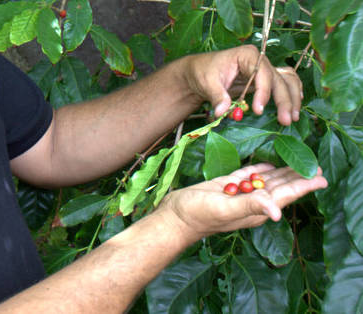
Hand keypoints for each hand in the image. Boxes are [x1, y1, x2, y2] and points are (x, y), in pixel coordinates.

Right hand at [160, 163, 326, 240]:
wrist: (174, 216)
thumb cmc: (198, 215)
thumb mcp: (225, 209)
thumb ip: (250, 206)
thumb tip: (277, 211)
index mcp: (255, 209)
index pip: (286, 196)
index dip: (304, 186)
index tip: (321, 178)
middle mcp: (251, 202)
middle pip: (281, 187)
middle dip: (298, 177)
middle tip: (316, 166)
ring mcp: (238, 194)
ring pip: (266, 180)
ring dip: (283, 171)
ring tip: (298, 162)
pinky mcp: (226, 186)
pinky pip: (248, 176)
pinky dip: (260, 169)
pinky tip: (268, 163)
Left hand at [182, 45, 302, 124]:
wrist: (199, 72)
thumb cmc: (203, 72)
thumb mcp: (207, 82)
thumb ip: (217, 96)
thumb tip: (221, 112)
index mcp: (247, 55)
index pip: (262, 73)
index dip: (263, 92)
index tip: (258, 110)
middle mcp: (260, 61)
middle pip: (279, 79)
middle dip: (284, 100)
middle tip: (286, 120)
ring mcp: (263, 70)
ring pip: (286, 81)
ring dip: (292, 99)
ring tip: (292, 118)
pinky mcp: (263, 81)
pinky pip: (282, 85)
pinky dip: (290, 95)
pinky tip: (293, 108)